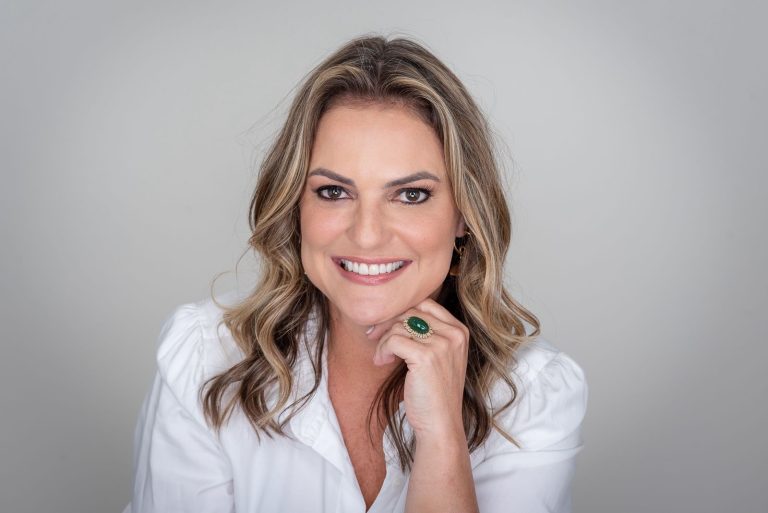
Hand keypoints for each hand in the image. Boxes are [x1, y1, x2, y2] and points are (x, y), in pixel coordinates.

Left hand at [372, 298, 469, 439]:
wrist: (440, 424)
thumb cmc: (434, 392)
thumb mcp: (439, 356)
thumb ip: (427, 333)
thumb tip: (395, 314)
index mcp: (459, 331)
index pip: (425, 303)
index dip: (401, 311)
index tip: (386, 326)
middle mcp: (454, 334)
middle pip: (411, 311)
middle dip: (388, 323)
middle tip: (373, 337)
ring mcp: (442, 344)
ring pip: (400, 325)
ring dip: (383, 340)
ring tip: (382, 357)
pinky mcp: (426, 356)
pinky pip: (393, 340)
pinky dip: (383, 350)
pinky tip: (382, 362)